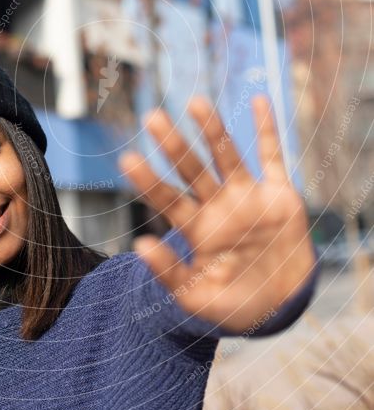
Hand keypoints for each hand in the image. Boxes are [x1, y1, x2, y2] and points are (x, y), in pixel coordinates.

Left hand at [118, 95, 315, 332]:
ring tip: (195, 102)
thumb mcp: (198, 298)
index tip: (127, 159)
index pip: (167, 199)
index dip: (149, 181)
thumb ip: (170, 273)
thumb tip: (139, 245)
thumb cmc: (235, 307)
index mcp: (197, 229)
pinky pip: (272, 157)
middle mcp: (218, 206)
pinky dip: (266, 130)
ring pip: (226, 156)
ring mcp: (247, 197)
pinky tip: (257, 101)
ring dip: (213, 130)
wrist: (282, 308)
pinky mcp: (278, 195)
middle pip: (192, 169)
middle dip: (173, 145)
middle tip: (151, 117)